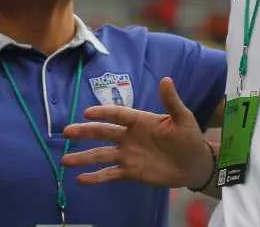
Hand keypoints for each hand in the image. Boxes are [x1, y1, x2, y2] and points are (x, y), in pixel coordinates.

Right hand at [62, 77, 213, 188]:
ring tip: (65, 160)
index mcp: (139, 121)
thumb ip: (171, 101)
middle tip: (67, 132)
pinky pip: (110, 174)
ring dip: (84, 157)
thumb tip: (166, 79)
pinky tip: (80, 179)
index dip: (103, 113)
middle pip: (103, 133)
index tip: (87, 113)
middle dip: (85, 132)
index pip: (118, 114)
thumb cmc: (188, 137)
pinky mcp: (130, 172)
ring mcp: (127, 155)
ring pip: (101, 155)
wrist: (193, 164)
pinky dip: (96, 177)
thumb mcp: (182, 118)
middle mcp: (128, 137)